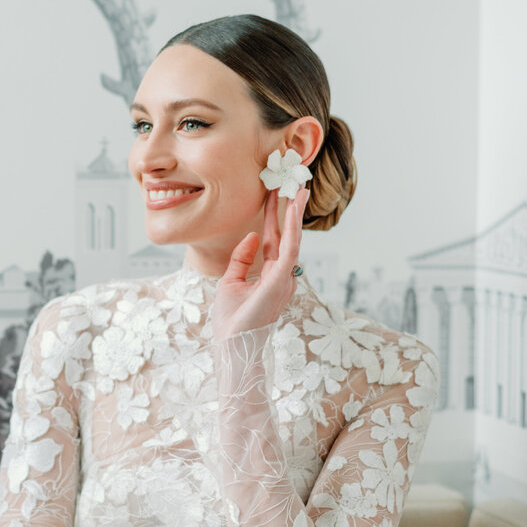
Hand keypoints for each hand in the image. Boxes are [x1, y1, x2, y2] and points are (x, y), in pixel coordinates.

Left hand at [212, 185, 310, 340]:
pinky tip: (292, 209)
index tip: (272, 192)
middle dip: (285, 208)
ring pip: (292, 238)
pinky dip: (292, 228)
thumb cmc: (231, 320)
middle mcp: (282, 275)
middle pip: (285, 235)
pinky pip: (290, 248)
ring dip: (294, 213)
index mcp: (269, 275)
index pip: (273, 239)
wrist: (232, 344)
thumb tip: (252, 236)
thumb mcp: (231, 282)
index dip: (273, 215)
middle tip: (285, 182)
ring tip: (296, 189)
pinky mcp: (282, 280)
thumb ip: (241, 259)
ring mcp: (284, 278)